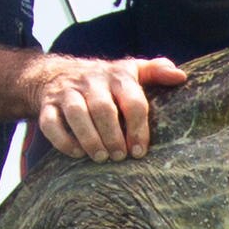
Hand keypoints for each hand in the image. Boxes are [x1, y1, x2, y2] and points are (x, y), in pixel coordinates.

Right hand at [17, 48, 185, 160]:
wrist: (56, 74)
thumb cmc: (105, 81)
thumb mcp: (131, 71)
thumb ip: (156, 71)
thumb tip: (181, 77)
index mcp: (117, 75)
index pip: (132, 100)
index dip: (137, 128)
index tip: (139, 151)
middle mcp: (91, 81)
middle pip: (103, 109)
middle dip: (113, 136)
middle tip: (120, 157)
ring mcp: (67, 92)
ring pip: (76, 114)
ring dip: (90, 139)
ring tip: (100, 158)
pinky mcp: (47, 105)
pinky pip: (50, 123)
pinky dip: (63, 141)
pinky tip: (77, 154)